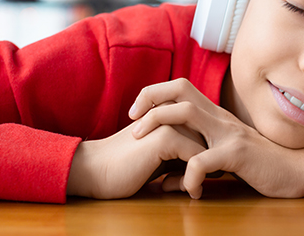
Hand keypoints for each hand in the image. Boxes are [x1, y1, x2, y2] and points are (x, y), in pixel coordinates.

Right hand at [66, 120, 205, 198]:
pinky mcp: (166, 138)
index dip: (206, 153)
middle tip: (204, 183)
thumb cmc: (126, 166)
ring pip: (206, 147)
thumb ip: (179, 152)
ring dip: (204, 172)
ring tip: (194, 189)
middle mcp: (170, 112)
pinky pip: (197, 158)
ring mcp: (168, 123)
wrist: (95, 170)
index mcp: (166, 111)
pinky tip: (191, 193)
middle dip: (208, 162)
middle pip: (207, 137)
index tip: (203, 176)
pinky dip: (197, 178)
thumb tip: (209, 165)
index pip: (202, 129)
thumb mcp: (158, 155)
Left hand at [129, 78, 303, 198]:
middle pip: (178, 89)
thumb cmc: (260, 164)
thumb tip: (167, 179)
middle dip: (149, 99)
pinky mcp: (237, 154)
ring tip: (142, 144)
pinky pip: (202, 161)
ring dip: (157, 126)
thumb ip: (196, 161)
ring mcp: (228, 133)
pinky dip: (187, 176)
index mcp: (215, 116)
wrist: (299, 169)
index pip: (180, 88)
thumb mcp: (224, 157)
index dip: (154, 94)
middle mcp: (219, 117)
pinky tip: (188, 191)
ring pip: (185, 114)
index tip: (136, 114)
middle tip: (132, 122)